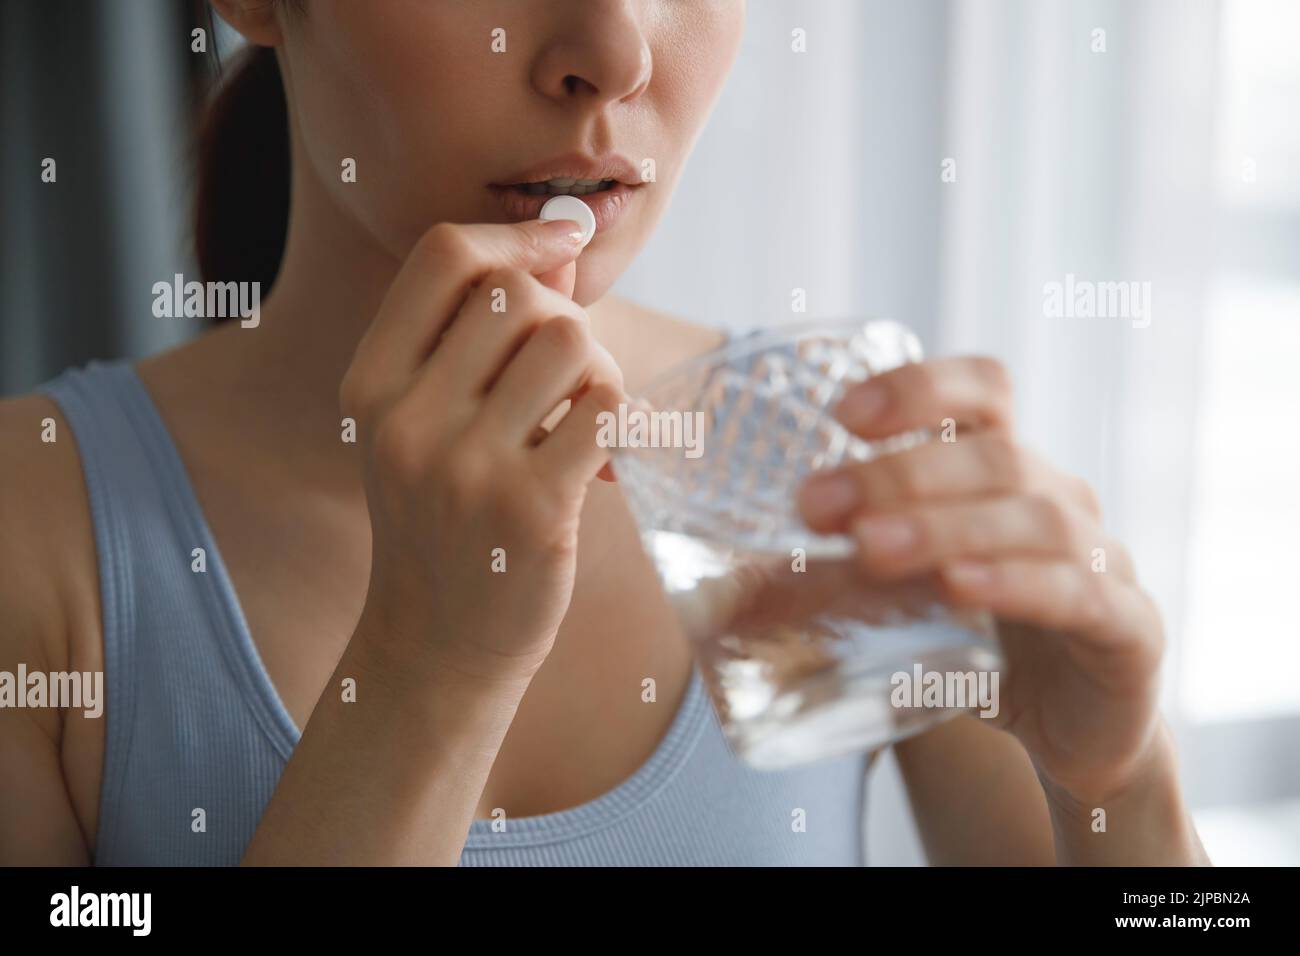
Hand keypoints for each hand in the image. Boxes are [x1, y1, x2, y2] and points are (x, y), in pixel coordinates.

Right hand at [340, 219, 624, 685]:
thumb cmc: (444, 517)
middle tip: (570, 375)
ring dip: (596, 368)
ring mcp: (465, 467)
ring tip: (584, 416)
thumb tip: (566, 239)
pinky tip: (602, 453)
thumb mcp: (426, 422)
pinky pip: (604, 405)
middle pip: (515, 292)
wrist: (440, 642)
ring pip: (567, 340)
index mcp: (371, 384)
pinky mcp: (530, 509)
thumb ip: (480, 334)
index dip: (518, 232)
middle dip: (564, 316)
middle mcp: (407, 419)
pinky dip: (619, 415)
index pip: (444, 255)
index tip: (566, 241)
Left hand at [797, 356, 1165, 803]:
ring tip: (868, 549)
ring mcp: (1104, 559)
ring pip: (1035, 518)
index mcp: (1006, 473)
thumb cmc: (977, 647)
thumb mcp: (903, 602)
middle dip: (899, 473)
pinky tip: (961, 587)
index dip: (920, 387)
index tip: (842, 414)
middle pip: (993, 455)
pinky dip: (1016, 583)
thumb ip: (830, 583)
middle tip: (816, 507)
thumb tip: (713, 598)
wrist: (1074, 734)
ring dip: (943, 525)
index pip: (983, 391)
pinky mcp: (1128, 629)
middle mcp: (1060, 500)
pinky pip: (1079, 593)